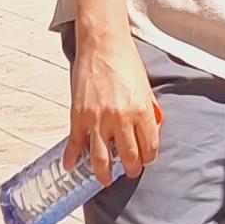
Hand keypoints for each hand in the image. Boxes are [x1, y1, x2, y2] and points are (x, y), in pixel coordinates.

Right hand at [67, 24, 162, 183]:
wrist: (102, 45)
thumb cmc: (126, 62)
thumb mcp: (146, 88)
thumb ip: (149, 111)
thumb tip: (152, 129)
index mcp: (142, 111)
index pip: (150, 148)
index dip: (148, 158)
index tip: (145, 160)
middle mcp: (121, 119)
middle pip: (129, 158)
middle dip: (131, 169)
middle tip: (129, 171)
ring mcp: (98, 119)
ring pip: (101, 160)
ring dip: (104, 174)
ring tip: (106, 178)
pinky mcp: (79, 116)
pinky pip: (75, 145)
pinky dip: (73, 159)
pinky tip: (72, 166)